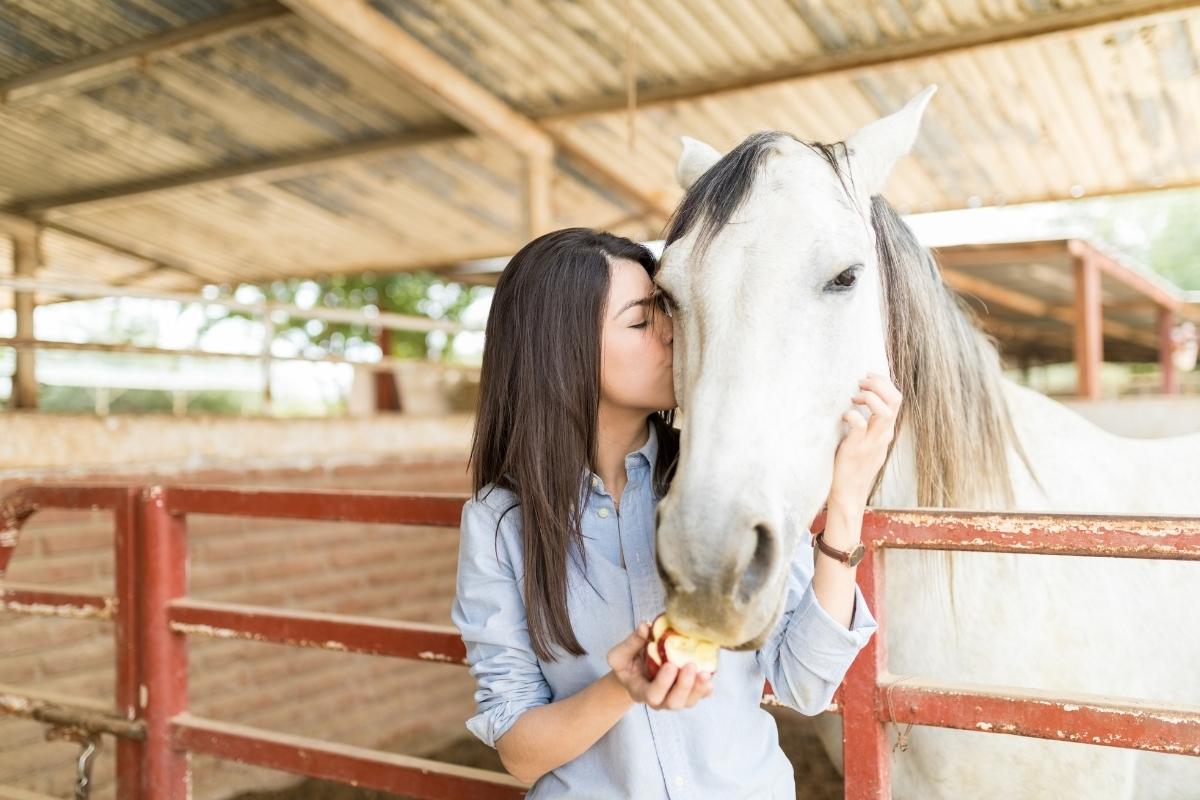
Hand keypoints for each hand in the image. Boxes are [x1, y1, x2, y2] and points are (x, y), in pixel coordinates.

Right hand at [607, 621, 713, 709]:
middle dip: (684, 685)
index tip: (670, 665)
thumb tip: (645, 626)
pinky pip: (698, 696)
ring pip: (688, 701)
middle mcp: (660, 701)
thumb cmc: (627, 665)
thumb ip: (632, 643)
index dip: (663, 683)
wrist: (635, 675)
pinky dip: (705, 690)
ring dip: (698, 688)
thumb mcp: (620, 655)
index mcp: (642, 692)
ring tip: (706, 673)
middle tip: (690, 666)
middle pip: (674, 702)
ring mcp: (674, 699)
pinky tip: (710, 679)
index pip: (653, 695)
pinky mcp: (686, 694)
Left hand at [829, 371, 901, 510]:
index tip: (867, 377)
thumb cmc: (853, 465)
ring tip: (854, 396)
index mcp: (886, 431)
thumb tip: (860, 402)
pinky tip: (843, 416)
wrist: (848, 494)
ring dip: (870, 397)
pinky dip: (852, 415)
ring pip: (884, 412)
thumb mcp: (868, 442)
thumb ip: (870, 425)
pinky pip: (860, 425)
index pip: (897, 399)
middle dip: (880, 383)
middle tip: (861, 381)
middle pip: (896, 400)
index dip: (884, 382)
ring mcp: (872, 443)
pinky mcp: (856, 450)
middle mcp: (883, 436)